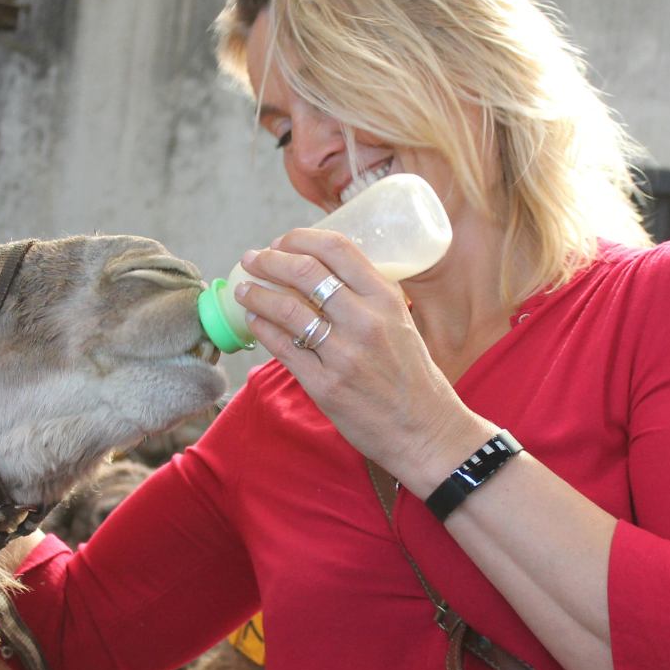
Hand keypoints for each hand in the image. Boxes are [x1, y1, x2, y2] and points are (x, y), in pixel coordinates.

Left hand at [232, 228, 488, 483]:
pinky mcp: (325, 386)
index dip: (301, 238)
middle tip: (252, 259)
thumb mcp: (401, 323)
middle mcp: (365, 321)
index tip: (282, 241)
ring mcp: (343, 355)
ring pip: (286, 309)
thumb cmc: (413, 377)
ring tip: (244, 290)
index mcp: (386, 299)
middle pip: (305, 272)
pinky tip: (254, 321)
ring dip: (257, 294)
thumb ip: (367, 298)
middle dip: (269, 260)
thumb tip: (322, 276)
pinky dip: (262, 328)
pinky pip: (282, 348)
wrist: (426, 431)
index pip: (337, 249)